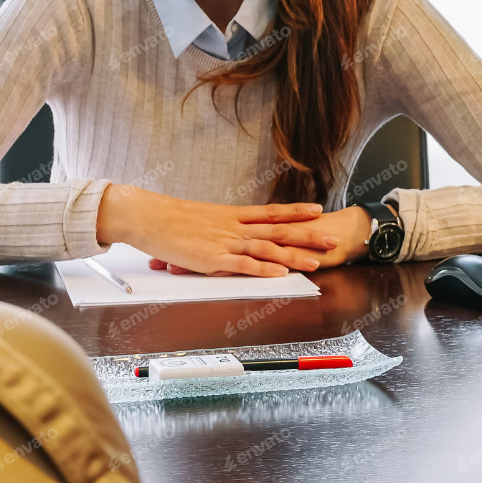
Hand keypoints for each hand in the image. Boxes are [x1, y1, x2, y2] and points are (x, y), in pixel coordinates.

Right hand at [150, 205, 381, 273]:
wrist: (147, 217)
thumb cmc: (169, 219)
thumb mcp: (200, 219)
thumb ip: (218, 227)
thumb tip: (228, 234)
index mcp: (231, 215)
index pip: (271, 211)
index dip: (295, 211)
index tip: (317, 210)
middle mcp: (233, 226)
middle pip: (278, 229)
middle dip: (308, 234)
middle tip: (333, 237)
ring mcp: (225, 242)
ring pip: (267, 247)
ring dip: (293, 255)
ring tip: (316, 261)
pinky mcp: (212, 258)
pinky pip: (243, 264)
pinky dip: (264, 268)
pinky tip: (281, 273)